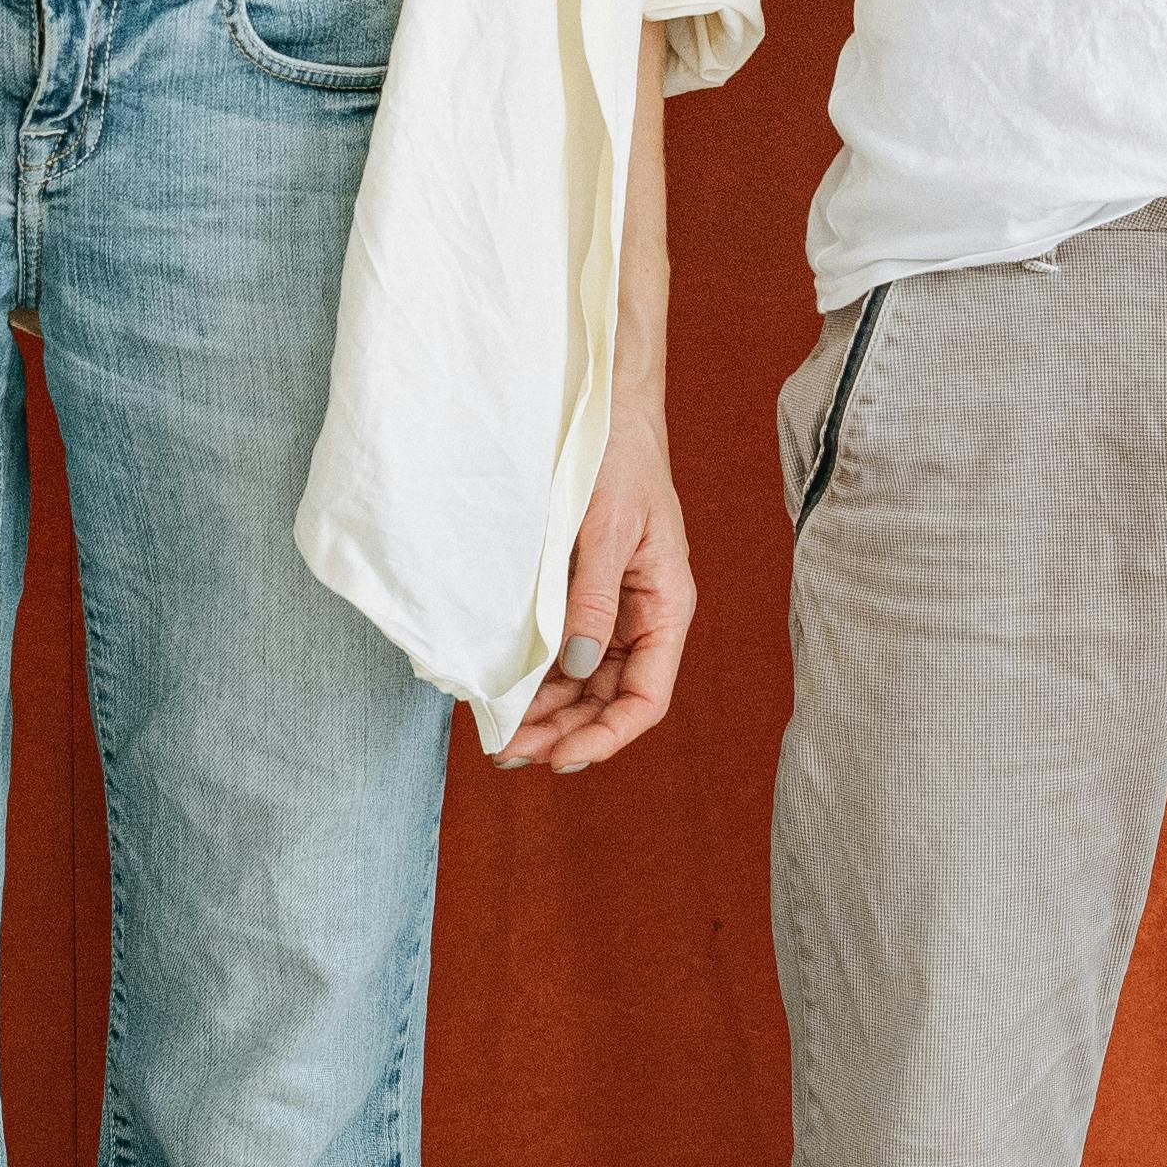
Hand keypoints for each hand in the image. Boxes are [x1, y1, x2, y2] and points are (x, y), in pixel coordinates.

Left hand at [498, 415, 693, 777]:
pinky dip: (540, 678)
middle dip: (564, 732)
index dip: (607, 736)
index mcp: (666, 607)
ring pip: (585, 684)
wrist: (607, 410)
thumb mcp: (606, 528)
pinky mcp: (586, 595)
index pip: (646, 698)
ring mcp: (614, 609)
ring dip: (549, 713)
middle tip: (508, 750)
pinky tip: (508, 691)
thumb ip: (592, 598)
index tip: (560, 756)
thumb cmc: (619, 460)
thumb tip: (574, 667)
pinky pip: (566, 651)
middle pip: (610, 700)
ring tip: (501, 734)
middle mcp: (643, 618)